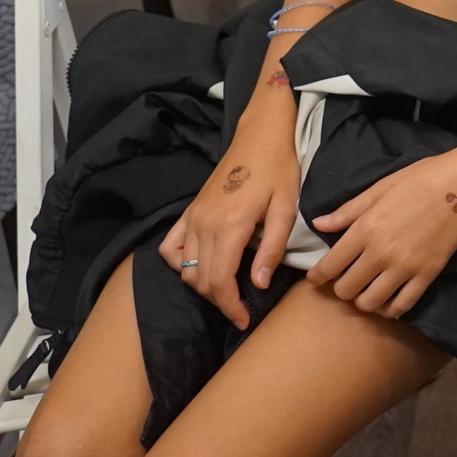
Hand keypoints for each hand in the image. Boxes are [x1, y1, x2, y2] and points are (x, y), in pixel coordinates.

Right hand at [158, 117, 299, 329]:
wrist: (259, 136)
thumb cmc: (279, 170)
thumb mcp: (286, 208)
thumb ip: (271, 248)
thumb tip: (257, 284)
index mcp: (230, 226)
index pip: (219, 281)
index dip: (230, 307)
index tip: (243, 320)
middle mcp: (204, 224)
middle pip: (200, 280)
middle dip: (220, 300)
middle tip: (241, 307)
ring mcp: (192, 218)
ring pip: (184, 268)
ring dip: (203, 285)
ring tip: (227, 289)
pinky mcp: (188, 211)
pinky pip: (170, 246)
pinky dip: (178, 263)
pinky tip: (198, 265)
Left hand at [305, 148, 456, 318]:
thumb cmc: (421, 178)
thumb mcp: (381, 188)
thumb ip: (349, 211)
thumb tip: (318, 223)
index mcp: (366, 228)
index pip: (329, 266)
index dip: (317, 277)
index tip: (316, 279)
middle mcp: (382, 252)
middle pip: (346, 290)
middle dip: (341, 288)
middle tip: (347, 279)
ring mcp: (406, 266)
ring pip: (370, 303)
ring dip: (364, 300)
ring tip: (368, 290)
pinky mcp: (428, 274)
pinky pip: (402, 305)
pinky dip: (391, 309)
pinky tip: (390, 299)